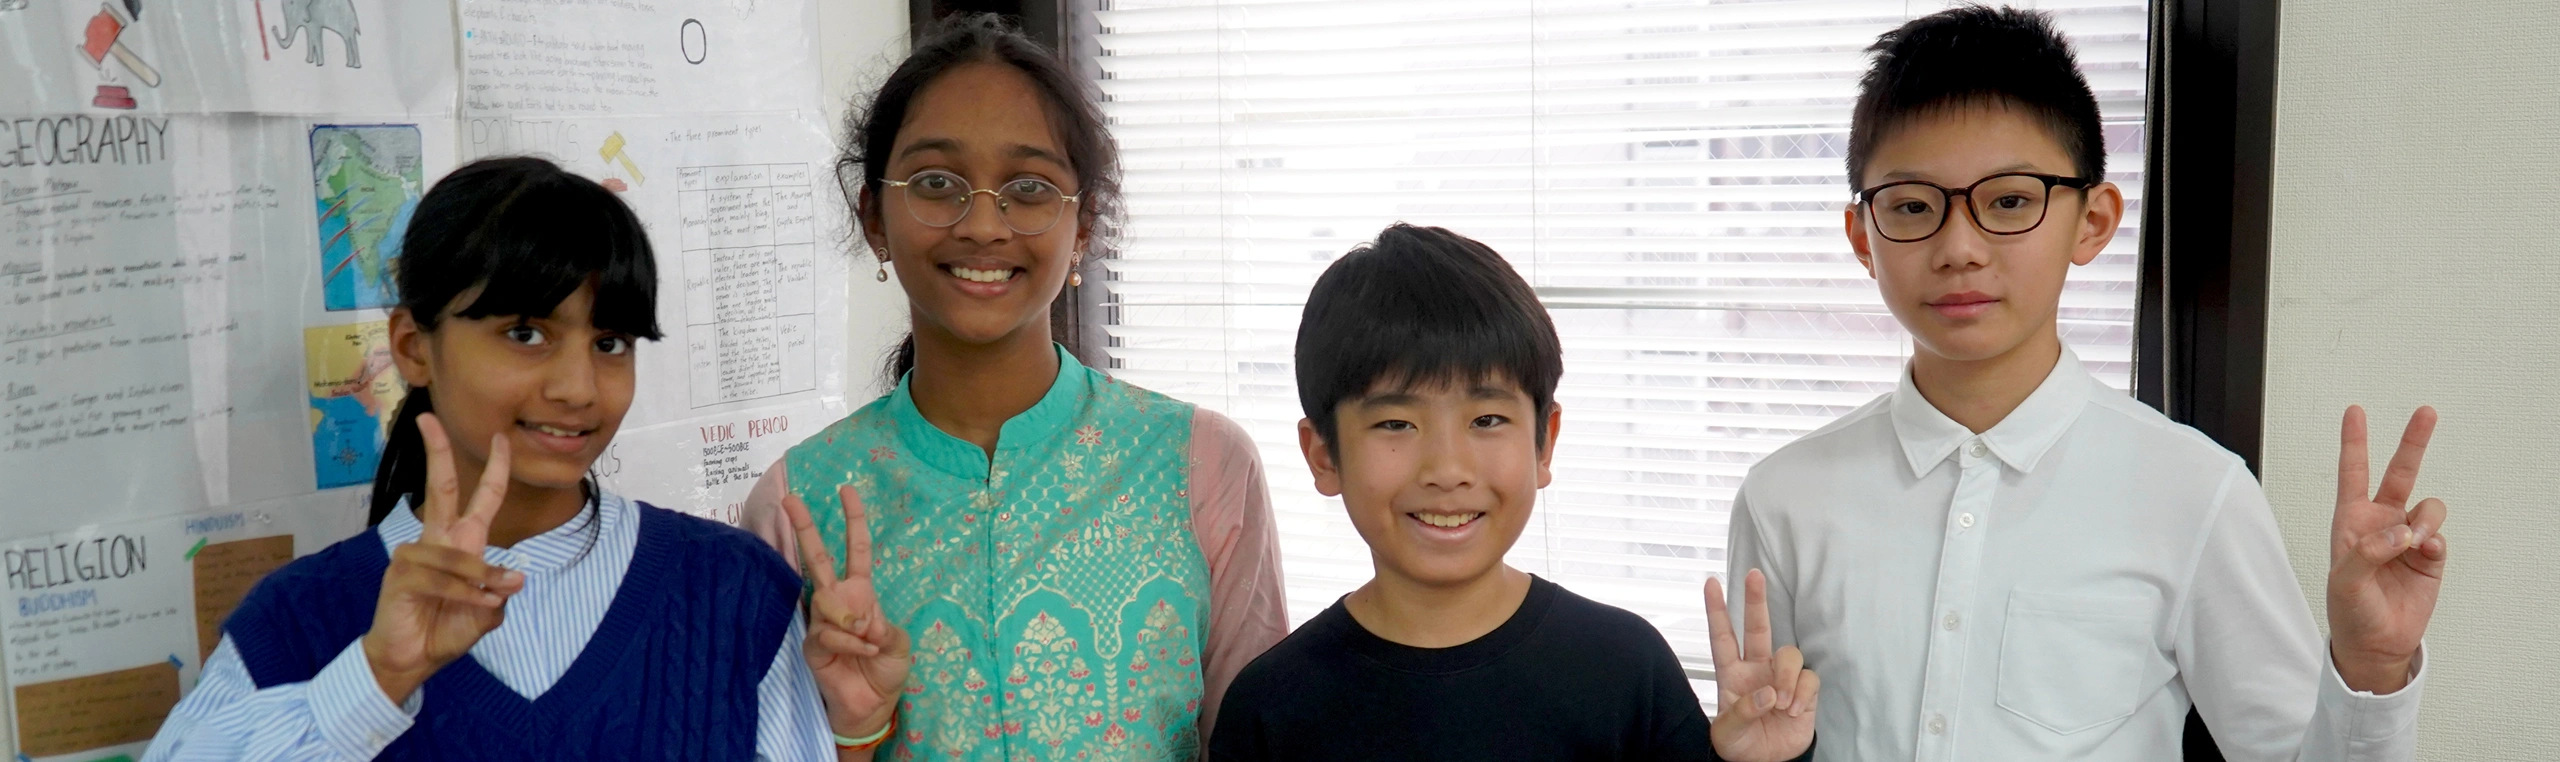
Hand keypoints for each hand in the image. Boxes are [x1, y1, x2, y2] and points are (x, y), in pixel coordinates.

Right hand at [361, 413, 524, 703]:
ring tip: (489, 600)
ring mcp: (415, 553)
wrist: (413, 658)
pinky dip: (464, 593)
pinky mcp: (400, 573)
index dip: (494, 469)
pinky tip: (475, 605)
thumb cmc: (447, 629)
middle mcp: (437, 540)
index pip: (481, 498)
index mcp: (461, 542)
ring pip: (458, 555)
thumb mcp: (488, 613)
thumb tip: (514, 577)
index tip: (501, 438)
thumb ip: (500, 592)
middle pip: (438, 488)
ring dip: (480, 581)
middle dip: (437, 453)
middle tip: (428, 419)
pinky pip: (441, 577)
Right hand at [786, 485, 912, 740]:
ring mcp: (821, 621)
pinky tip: (864, 651)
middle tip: (790, 498)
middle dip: (805, 527)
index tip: (847, 491)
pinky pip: (828, 633)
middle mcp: (837, 601)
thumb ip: (885, 625)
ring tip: (869, 638)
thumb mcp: (899, 642)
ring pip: (826, 600)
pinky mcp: (812, 644)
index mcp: (861, 593)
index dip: (854, 521)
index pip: (855, 550)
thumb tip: (863, 618)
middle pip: (817, 558)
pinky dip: (850, 642)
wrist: (871, 705)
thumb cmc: (885, 669)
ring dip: (851, 619)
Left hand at [1705, 569, 1816, 761]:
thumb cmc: (1740, 745)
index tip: (1711, 583)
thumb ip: (1741, 714)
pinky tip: (1793, 710)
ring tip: (1781, 704)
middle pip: (1757, 627)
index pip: (1722, 637)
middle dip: (1755, 600)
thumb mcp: (1727, 735)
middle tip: (1754, 575)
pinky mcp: (1804, 690)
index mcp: (1731, 674)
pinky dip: (1802, 693)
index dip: (1716, 610)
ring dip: (1786, 677)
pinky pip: (1809, 678)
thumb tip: (1767, 695)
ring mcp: (1780, 677)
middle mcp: (1756, 668)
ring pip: (1789, 653)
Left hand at [2326, 405, 2448, 693]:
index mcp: (2351, 520)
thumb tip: (2401, 531)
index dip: (2354, 442)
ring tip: (2413, 544)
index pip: (2352, 473)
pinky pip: (2439, 533)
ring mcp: (2407, 536)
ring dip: (2424, 520)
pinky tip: (2424, 555)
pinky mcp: (2430, 554)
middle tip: (2427, 411)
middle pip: (2400, 473)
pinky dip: (2434, 541)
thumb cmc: (2350, 610)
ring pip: (2427, 506)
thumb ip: (2368, 552)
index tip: (2355, 411)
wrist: (2377, 642)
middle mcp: (2381, 521)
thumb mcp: (2345, 582)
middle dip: (2414, 442)